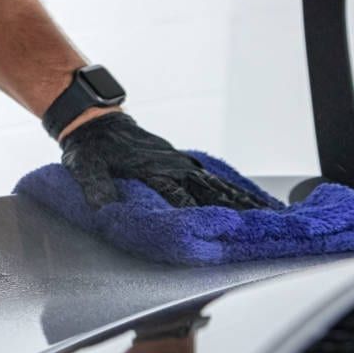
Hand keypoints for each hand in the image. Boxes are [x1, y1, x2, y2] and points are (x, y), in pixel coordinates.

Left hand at [60, 112, 268, 209]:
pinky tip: (250, 201)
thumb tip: (102, 209)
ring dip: (243, 201)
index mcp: (152, 170)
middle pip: (210, 191)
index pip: (180, 197)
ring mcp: (180, 164)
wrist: (96, 123)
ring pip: (217, 185)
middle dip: (236, 209)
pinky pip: (213, 179)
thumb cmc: (91, 148)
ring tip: (269, 217)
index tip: (221, 229)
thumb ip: (95, 188)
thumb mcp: (84, 168)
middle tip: (263, 227)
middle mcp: (172, 166)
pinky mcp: (182, 163)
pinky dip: (235, 190)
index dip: (199, 215)